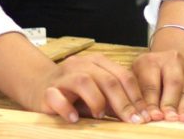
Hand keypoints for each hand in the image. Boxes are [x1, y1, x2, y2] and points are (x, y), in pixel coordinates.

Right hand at [30, 52, 148, 123]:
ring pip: (85, 81)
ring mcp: (64, 76)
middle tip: (132, 121)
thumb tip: (138, 116)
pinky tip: (74, 119)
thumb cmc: (74, 92)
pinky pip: (57, 96)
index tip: (145, 116)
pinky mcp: (46, 90)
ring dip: (97, 101)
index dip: (136, 97)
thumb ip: (114, 100)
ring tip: (101, 116)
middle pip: (108, 80)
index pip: (123, 76)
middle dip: (123, 103)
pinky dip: (67, 107)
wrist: (38, 85)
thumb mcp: (98, 93)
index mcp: (99, 63)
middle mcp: (82, 65)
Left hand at [132, 45, 183, 121]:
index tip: (152, 117)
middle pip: (173, 83)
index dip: (152, 102)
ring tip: (183, 119)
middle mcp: (171, 61)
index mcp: (150, 61)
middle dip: (171, 103)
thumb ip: (138, 95)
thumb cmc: (145, 75)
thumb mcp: (136, 78)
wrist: (168, 60)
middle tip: (169, 118)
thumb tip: (141, 115)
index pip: (151, 84)